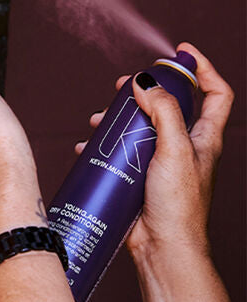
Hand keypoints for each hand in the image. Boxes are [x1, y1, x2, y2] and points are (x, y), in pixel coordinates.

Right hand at [76, 42, 232, 261]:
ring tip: (99, 120)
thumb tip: (146, 83)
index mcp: (205, 137)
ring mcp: (161, 162)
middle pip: (170, 105)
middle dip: (147, 91)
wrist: (163, 248)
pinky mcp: (139, 178)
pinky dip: (104, 146)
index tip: (181, 53)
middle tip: (125, 86)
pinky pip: (121, 153)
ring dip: (119, 119)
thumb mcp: (176, 150)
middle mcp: (185, 147)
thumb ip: (164, 112)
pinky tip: (86, 148)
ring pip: (141, 128)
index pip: (216, 93)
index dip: (203, 68)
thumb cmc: (179, 205)